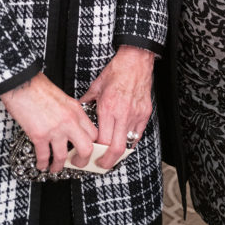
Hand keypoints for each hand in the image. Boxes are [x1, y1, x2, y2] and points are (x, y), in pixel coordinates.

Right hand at [1, 73, 96, 173]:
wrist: (22, 84)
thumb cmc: (39, 87)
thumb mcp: (63, 98)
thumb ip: (70, 113)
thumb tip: (72, 127)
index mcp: (76, 110)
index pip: (93, 133)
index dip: (92, 145)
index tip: (88, 151)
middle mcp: (68, 121)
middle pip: (86, 148)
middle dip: (82, 161)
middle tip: (77, 163)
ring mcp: (54, 129)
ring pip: (63, 157)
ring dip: (59, 166)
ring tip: (55, 168)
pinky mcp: (39, 135)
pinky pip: (44, 156)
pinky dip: (42, 164)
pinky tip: (41, 164)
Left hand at [80, 45, 154, 168]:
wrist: (136, 60)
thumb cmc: (118, 70)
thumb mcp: (97, 86)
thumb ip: (87, 101)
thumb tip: (80, 110)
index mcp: (108, 107)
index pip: (102, 140)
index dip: (95, 153)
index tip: (88, 156)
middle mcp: (122, 114)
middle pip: (116, 149)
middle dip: (107, 162)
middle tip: (100, 164)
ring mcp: (135, 115)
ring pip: (128, 144)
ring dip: (119, 153)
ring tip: (111, 155)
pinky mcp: (145, 113)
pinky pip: (138, 134)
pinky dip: (130, 141)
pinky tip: (123, 141)